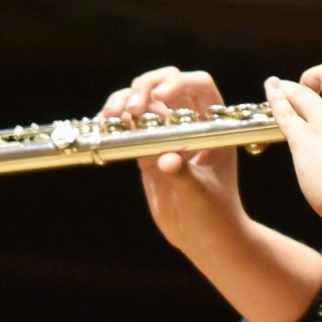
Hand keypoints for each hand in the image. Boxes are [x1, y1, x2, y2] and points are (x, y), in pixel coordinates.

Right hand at [101, 66, 246, 250]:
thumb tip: (167, 158)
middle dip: (146, 87)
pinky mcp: (146, 149)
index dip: (179, 83)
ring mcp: (167, 134)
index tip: (160, 98)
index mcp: (215, 125)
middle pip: (167, 83)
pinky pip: (128, 124)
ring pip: (143, 100)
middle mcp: (190, 123)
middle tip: (132, 108)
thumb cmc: (215, 215)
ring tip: (112, 115)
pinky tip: (105, 123)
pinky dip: (115, 119)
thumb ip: (185, 174)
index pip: (200, 86)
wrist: (204, 238)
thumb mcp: (202, 195)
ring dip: (124, 100)